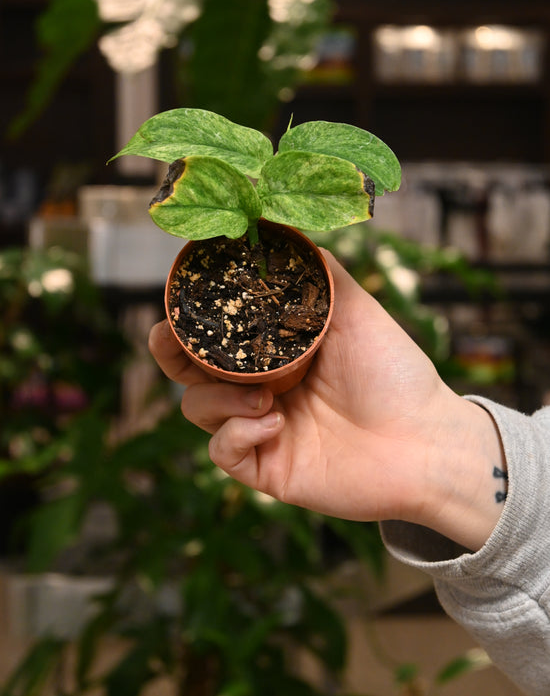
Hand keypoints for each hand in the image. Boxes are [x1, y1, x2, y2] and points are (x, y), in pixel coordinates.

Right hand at [149, 252, 504, 549]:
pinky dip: (236, 433)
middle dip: (170, 353)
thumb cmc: (396, 374)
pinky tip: (274, 424)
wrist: (425, 442)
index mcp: (275, 350)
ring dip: (217, 397)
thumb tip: (282, 227)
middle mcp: (260, 387)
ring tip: (265, 396)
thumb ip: (320, 271)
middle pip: (189, 370)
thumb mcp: (357, 310)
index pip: (215, 332)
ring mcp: (260, 428)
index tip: (177, 301)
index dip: (187, 317)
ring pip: (198, 409)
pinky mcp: (266, 468)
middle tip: (171, 338)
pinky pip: (222, 451)